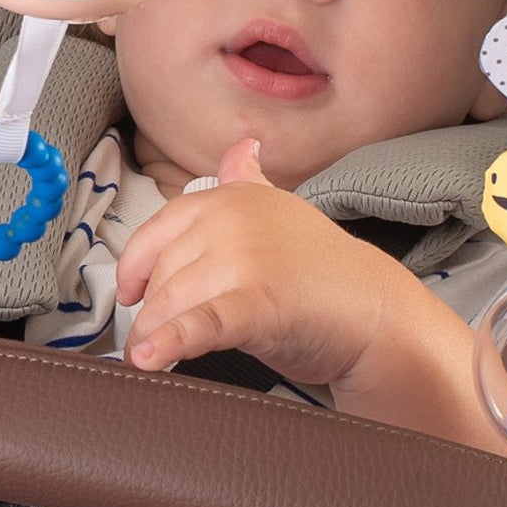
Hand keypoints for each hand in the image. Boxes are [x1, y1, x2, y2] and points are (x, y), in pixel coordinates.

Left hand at [117, 138, 405, 391]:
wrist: (376, 310)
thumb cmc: (321, 268)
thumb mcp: (277, 213)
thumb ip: (247, 182)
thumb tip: (241, 147)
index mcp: (229, 198)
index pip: (158, 230)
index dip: (135, 266)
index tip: (130, 293)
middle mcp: (231, 221)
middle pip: (162, 273)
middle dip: (151, 311)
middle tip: (150, 338)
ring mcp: (244, 260)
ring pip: (172, 301)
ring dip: (152, 335)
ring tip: (145, 357)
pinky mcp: (257, 305)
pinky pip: (201, 323)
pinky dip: (170, 342)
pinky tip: (148, 358)